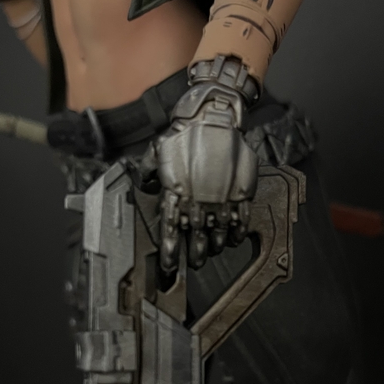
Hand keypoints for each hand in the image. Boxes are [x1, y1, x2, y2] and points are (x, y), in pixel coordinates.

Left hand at [157, 80, 258, 271]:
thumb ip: (148, 169)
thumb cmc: (186, 132)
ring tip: (211, 252)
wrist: (214, 118)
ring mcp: (222, 197)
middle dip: (194, 254)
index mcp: (176, 192)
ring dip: (214, 246)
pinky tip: (234, 239)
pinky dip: (238, 232)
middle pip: (196, 237)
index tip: (169, 266)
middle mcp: (198, 199)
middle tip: (194, 262)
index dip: (170, 251)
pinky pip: (241, 219)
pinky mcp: (241, 191)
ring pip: (218, 232)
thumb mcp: (158, 149)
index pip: (171, 230)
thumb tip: (142, 180)